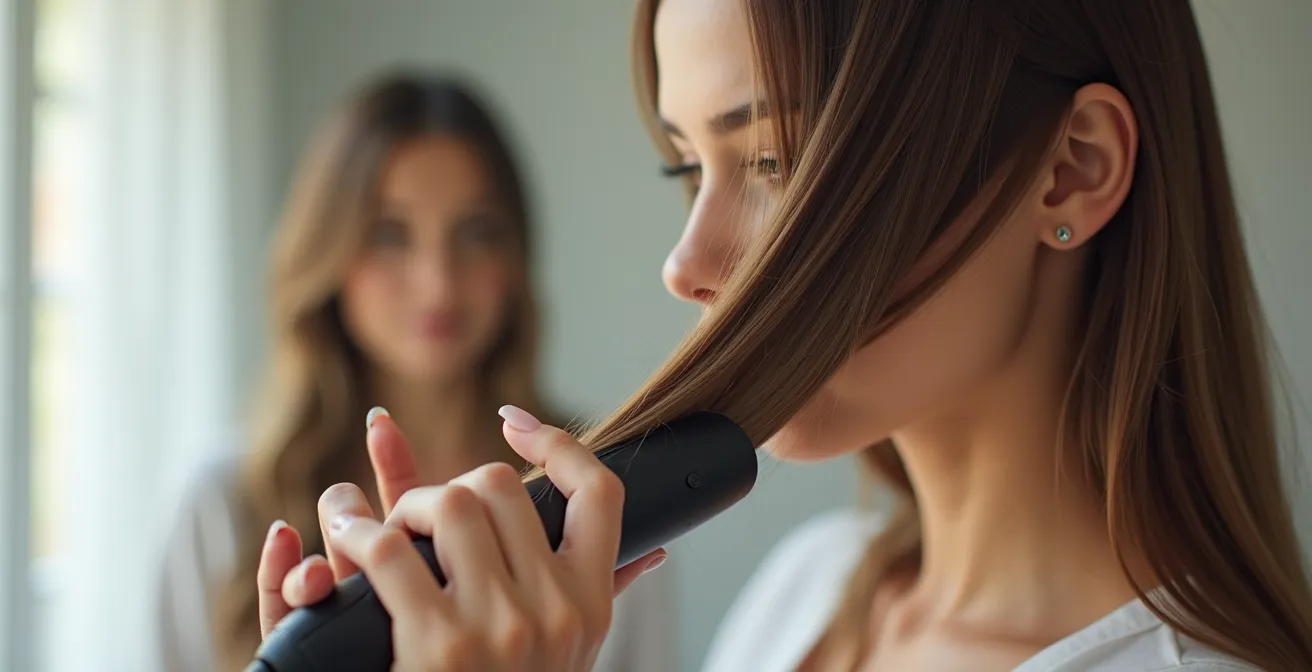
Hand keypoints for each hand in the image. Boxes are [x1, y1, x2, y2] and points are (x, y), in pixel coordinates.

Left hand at [256, 406, 666, 669]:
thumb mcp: (570, 651)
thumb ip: (598, 591)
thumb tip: (656, 550)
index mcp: (590, 603)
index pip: (600, 491)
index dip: (558, 445)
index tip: (515, 427)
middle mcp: (555, 611)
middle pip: (500, 488)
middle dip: (451, 486)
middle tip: (421, 513)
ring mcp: (498, 627)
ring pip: (446, 505)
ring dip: (399, 505)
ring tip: (374, 522)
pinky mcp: (438, 645)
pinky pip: (390, 550)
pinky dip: (357, 529)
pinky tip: (346, 532)